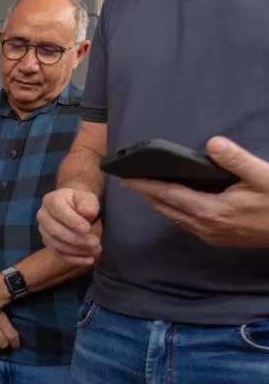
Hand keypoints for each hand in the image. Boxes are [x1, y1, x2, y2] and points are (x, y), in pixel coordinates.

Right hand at [37, 188, 101, 265]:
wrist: (74, 209)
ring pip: (57, 244)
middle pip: (56, 230)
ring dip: (77, 250)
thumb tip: (87, 212)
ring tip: (96, 250)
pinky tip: (89, 260)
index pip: (59, 211)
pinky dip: (74, 259)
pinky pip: (59, 254)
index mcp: (51, 200)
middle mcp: (43, 216)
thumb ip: (87, 203)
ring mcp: (43, 231)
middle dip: (76, 239)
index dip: (73, 221)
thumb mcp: (87, 198)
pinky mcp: (48, 243)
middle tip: (95, 242)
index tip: (88, 229)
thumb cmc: (81, 203)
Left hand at [122, 137, 268, 247]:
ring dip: (159, 205)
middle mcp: (206, 226)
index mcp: (211, 210)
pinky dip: (174, 212)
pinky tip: (175, 204)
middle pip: (166, 208)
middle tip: (130, 182)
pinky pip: (187, 225)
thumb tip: (212, 143)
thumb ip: (236, 159)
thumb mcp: (263, 175)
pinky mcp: (218, 239)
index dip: (147, 186)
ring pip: (175, 219)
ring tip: (148, 191)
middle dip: (147, 194)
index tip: (128, 179)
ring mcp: (211, 235)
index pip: (169, 195)